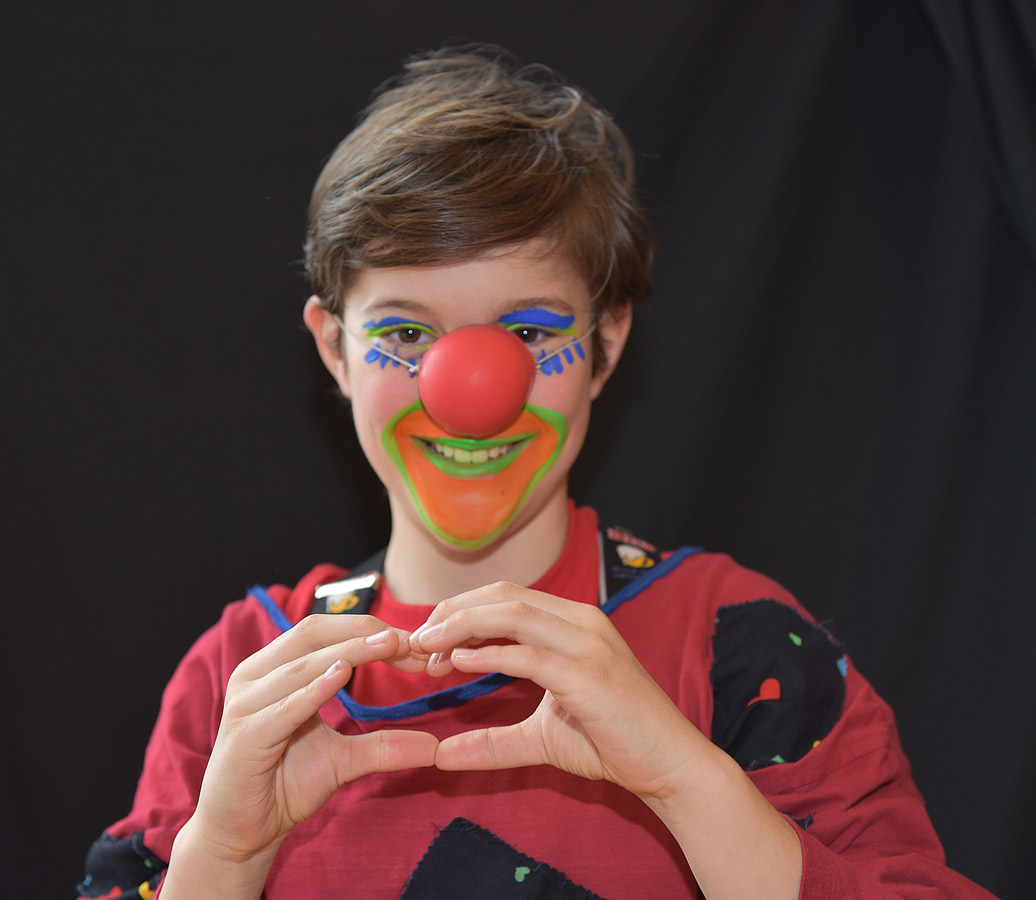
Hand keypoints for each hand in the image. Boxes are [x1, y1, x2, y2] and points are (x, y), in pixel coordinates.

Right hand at [189, 615, 438, 862]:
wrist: (239, 834)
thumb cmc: (284, 786)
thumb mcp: (344, 760)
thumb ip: (384, 746)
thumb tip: (436, 747)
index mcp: (274, 669)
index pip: (324, 631)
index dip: (369, 628)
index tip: (412, 642)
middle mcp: (255, 676)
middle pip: (313, 634)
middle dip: (364, 633)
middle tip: (408, 641)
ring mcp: (246, 704)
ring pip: (302, 665)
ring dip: (350, 653)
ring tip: (388, 647)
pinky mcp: (245, 736)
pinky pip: (283, 706)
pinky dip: (314, 689)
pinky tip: (342, 676)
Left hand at [410, 583, 705, 802]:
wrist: (671, 766)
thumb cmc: (612, 744)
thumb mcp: (542, 738)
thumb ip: (494, 742)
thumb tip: (442, 756)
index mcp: (572, 622)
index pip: (504, 597)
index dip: (459, 612)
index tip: (425, 642)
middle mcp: (581, 621)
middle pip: (501, 595)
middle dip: (451, 613)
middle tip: (416, 643)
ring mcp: (588, 643)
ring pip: (512, 613)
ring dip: (461, 627)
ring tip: (426, 648)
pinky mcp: (590, 674)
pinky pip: (530, 654)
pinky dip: (489, 654)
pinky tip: (458, 663)